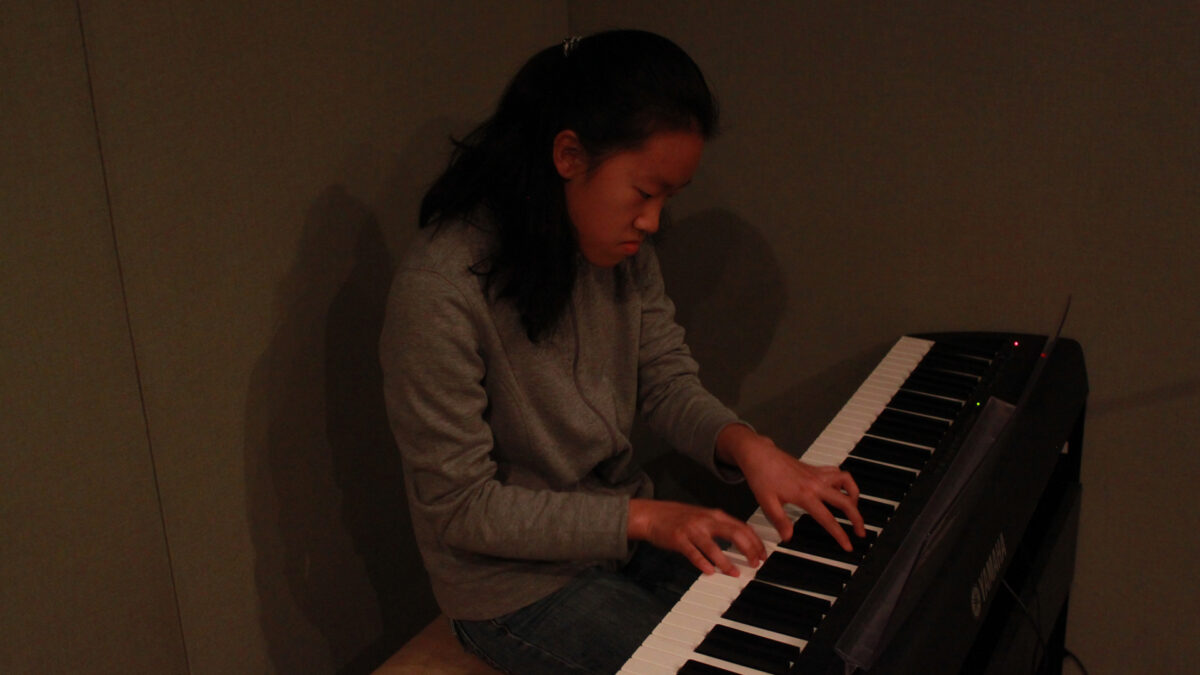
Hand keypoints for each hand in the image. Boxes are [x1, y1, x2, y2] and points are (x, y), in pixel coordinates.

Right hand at [627, 498, 765, 575]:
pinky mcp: (679, 539)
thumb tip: (742, 539)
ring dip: (726, 562)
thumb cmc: (679, 517)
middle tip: (755, 564)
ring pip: (713, 547)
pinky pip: (693, 553)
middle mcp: (706, 521)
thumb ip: (721, 526)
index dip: (755, 541)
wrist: (652, 514)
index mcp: (715, 515)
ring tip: (734, 573)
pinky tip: (709, 572)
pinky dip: (702, 563)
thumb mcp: (704, 516)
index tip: (762, 554)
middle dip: (748, 550)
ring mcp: (692, 530)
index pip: (742, 527)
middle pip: (734, 534)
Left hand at [717, 424, 865, 550]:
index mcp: (805, 495)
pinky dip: (844, 482)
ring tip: (853, 508)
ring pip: (846, 482)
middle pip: (845, 501)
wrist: (758, 454)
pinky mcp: (815, 469)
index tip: (848, 545)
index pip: (828, 519)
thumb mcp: (766, 502)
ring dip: (854, 495)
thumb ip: (779, 521)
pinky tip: (840, 490)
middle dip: (857, 518)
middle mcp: (815, 484)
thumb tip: (788, 537)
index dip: (840, 534)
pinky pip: (837, 473)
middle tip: (861, 532)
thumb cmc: (761, 476)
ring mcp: (817, 475)